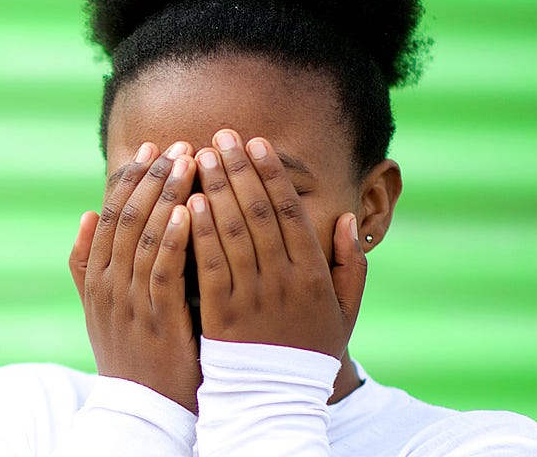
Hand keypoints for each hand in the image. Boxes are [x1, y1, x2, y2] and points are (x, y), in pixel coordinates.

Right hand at [69, 140, 201, 411]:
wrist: (141, 409)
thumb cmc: (131, 354)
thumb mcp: (99, 308)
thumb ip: (87, 264)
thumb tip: (85, 214)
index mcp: (96, 278)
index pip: (109, 215)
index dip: (130, 178)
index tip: (151, 147)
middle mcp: (108, 286)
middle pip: (126, 219)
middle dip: (152, 178)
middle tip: (177, 145)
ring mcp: (130, 304)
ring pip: (144, 238)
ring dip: (167, 197)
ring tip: (188, 164)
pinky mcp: (156, 323)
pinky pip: (163, 273)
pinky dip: (173, 239)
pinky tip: (189, 212)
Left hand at [186, 130, 366, 357]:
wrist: (276, 399)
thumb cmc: (308, 350)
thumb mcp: (344, 310)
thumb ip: (349, 264)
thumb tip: (345, 219)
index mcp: (313, 274)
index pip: (290, 212)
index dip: (272, 174)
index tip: (256, 143)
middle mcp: (283, 280)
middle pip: (258, 213)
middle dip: (238, 170)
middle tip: (220, 137)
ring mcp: (251, 296)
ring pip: (232, 232)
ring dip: (215, 190)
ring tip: (198, 157)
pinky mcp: (220, 315)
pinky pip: (208, 266)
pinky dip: (199, 232)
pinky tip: (187, 204)